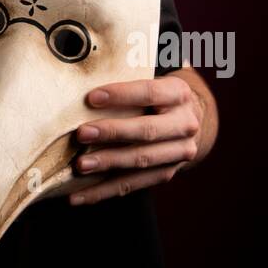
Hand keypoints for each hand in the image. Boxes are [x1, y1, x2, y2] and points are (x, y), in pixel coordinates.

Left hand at [68, 73, 203, 205]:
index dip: (121, 95)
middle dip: (112, 132)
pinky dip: (104, 191)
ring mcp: (178, 153)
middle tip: (82, 133)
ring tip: (80, 167)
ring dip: (108, 165)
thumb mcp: (152, 77)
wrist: (189, 118)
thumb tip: (84, 72)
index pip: (149, 92)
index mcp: (178, 93)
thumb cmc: (155, 94)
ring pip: (141, 161)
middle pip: (146, 131)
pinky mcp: (166, 173)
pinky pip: (133, 184)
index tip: (91, 97)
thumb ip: (128, 75)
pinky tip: (79, 196)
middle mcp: (184, 124)